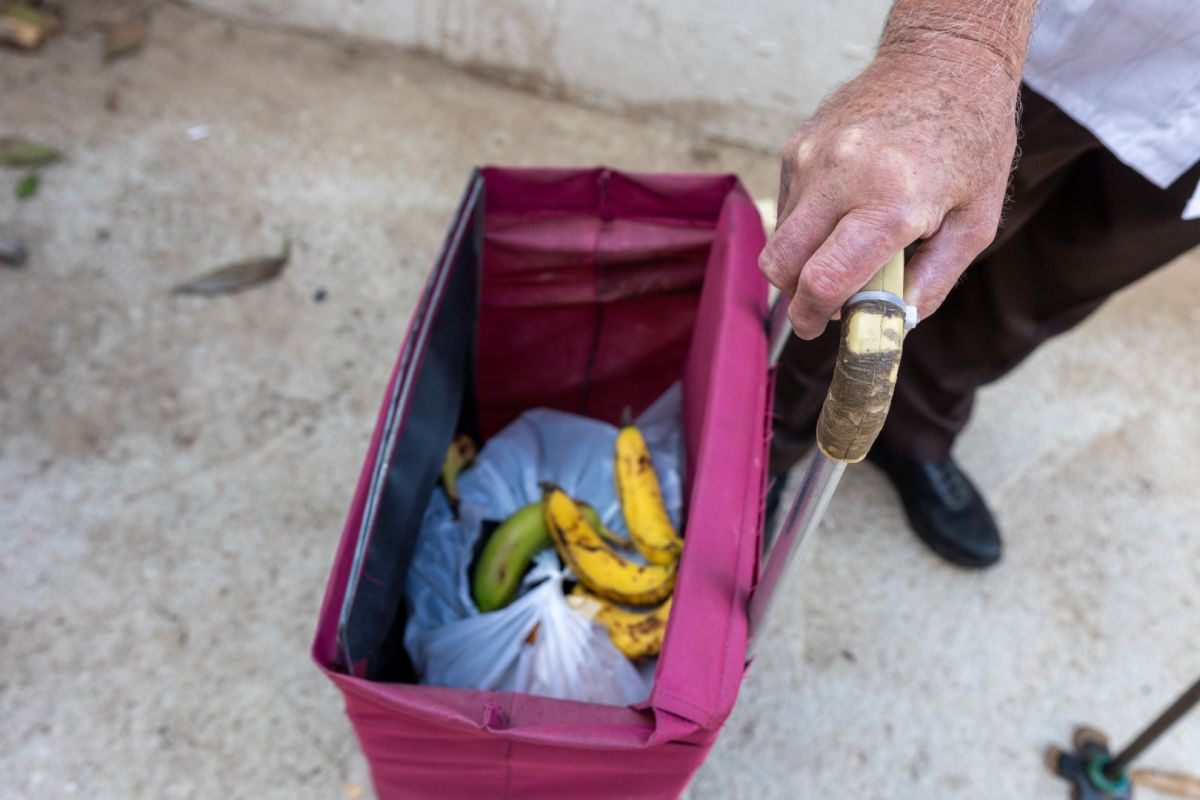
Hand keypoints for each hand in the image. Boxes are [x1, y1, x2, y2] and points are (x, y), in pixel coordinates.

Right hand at [760, 48, 1019, 338]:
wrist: (945, 59)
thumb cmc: (971, 138)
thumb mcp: (976, 220)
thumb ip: (934, 280)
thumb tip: (894, 323)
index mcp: (892, 202)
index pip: (823, 279)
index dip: (813, 316)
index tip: (818, 328)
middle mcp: (842, 177)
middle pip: (781, 265)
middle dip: (795, 295)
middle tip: (822, 302)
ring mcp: (812, 157)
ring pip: (779, 237)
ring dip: (802, 257)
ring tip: (846, 244)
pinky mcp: (797, 145)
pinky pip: (786, 204)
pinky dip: (806, 222)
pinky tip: (844, 206)